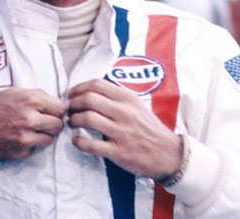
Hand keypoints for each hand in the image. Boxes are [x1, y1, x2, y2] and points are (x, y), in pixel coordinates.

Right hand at [0, 88, 66, 159]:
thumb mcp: (14, 91)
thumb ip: (36, 96)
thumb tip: (55, 103)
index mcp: (30, 101)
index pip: (60, 108)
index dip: (57, 109)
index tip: (51, 111)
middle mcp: (30, 119)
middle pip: (58, 125)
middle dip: (53, 122)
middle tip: (44, 121)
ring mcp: (25, 138)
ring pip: (50, 139)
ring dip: (44, 134)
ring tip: (32, 129)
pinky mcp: (20, 152)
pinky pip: (35, 148)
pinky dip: (31, 143)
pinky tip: (20, 137)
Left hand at [67, 79, 181, 178]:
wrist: (169, 154)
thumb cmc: (150, 128)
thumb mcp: (137, 105)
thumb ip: (117, 97)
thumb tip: (92, 91)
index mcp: (128, 99)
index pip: (97, 85)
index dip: (79, 88)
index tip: (72, 94)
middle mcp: (124, 112)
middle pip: (89, 99)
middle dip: (73, 104)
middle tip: (70, 109)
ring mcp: (121, 132)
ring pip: (88, 119)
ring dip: (74, 120)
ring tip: (72, 123)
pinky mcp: (118, 152)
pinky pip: (91, 145)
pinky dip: (79, 142)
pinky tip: (76, 141)